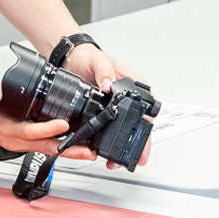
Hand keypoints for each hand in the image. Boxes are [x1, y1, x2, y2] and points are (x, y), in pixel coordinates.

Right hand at [0, 80, 96, 159]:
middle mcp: (14, 140)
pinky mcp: (21, 144)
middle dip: (69, 150)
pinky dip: (58, 146)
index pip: (30, 131)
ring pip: (46, 150)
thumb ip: (20, 89)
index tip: (63, 125)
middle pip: (45, 148)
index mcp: (6, 128)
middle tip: (87, 151)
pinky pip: (42, 147)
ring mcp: (17, 145)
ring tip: (86, 150)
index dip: (48, 129)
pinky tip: (71, 144)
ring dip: (68, 151)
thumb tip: (41, 85)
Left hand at [58, 45, 153, 168]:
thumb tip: (109, 84)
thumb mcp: (98, 60)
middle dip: (138, 145)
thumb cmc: (89, 57)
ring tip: (116, 160)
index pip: (146, 110)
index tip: (145, 140)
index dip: (147, 127)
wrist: (71, 59)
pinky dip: (104, 142)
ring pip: (122, 131)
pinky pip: (104, 130)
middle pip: (137, 126)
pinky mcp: (99, 113)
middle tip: (136, 159)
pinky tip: (101, 151)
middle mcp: (125, 100)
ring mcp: (112, 108)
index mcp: (132, 87)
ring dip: (121, 147)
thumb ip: (104, 71)